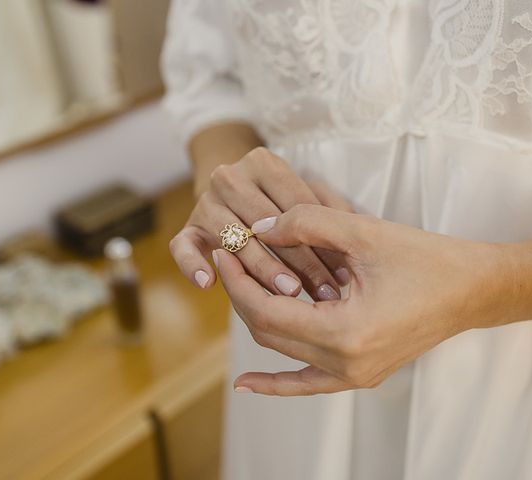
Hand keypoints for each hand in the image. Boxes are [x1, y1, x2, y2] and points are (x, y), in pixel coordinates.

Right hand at [170, 147, 352, 300]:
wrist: (235, 192)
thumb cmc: (284, 201)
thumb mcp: (310, 198)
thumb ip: (330, 213)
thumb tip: (349, 248)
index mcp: (261, 162)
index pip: (294, 203)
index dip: (320, 239)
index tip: (341, 273)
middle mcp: (228, 177)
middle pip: (265, 222)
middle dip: (298, 261)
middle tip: (322, 291)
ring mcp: (204, 203)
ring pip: (233, 239)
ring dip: (261, 269)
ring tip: (288, 295)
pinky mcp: (187, 229)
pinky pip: (183, 248)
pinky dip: (192, 265)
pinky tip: (208, 284)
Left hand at [214, 205, 509, 394]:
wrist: (472, 290)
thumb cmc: (425, 259)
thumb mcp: (362, 231)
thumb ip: (305, 223)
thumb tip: (258, 226)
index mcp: (345, 333)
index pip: (266, 312)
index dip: (237, 282)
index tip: (224, 251)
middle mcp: (346, 364)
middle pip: (268, 333)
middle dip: (241, 295)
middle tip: (229, 260)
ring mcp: (353, 376)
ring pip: (283, 351)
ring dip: (257, 319)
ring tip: (239, 287)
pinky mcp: (360, 374)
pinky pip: (306, 383)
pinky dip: (276, 383)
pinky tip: (246, 383)